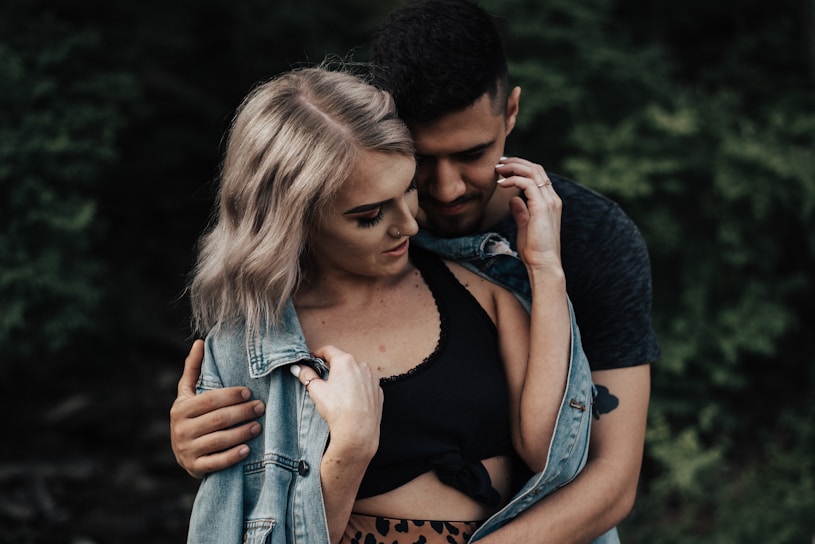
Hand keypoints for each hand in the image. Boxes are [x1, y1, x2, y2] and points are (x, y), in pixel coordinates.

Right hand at [170, 340, 265, 477]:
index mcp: (180, 409)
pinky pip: (216, 463)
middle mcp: (180, 430)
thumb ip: (193, 369)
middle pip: (217, 419)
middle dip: (242, 412)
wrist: (184, 452)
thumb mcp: (188, 393)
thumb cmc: (192, 416)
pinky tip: (247, 449)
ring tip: (259, 425)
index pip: (210, 400)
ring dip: (242, 432)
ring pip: (219, 440)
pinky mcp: (194, 468)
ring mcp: (186, 450)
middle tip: (261, 407)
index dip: (230, 395)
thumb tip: (199, 343)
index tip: (249, 392)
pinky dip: (232, 456)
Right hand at [290, 345, 382, 456]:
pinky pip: (365, 384)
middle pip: (343, 360)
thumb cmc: (338, 410)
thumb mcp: (316, 390)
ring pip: (356, 372)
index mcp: (345, 361)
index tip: (312, 359)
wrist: (358, 431)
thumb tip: (298, 368)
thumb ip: (307, 375)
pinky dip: (358, 387)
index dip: (318, 354)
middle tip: (322, 378)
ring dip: (346, 376)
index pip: (329, 350)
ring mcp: (372, 378)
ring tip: (337, 392)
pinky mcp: (378, 390)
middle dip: (332, 367)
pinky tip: (350, 399)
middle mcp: (362, 365)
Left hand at [495, 157, 562, 270]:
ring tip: (497, 169)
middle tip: (498, 163)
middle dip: (516, 162)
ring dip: (513, 167)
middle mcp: (552, 198)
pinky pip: (527, 184)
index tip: (504, 168)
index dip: (521, 167)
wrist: (543, 263)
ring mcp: (549, 201)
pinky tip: (501, 184)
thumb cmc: (534, 249)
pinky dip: (513, 179)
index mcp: (550, 201)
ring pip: (532, 172)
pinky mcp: (541, 207)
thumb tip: (513, 199)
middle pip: (536, 168)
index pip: (538, 175)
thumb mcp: (525, 225)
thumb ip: (521, 211)